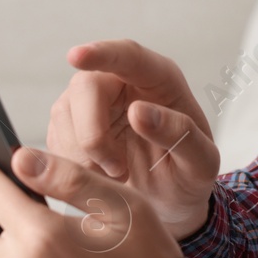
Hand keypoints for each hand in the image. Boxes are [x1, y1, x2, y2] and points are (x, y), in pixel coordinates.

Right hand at [48, 39, 218, 239]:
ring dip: (84, 155)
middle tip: (118, 171)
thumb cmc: (188, 176)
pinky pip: (56, 139)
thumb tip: (137, 112)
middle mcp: (121, 81)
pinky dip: (74, 164)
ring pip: (65, 114)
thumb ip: (180, 134)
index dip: (102, 54)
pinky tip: (100, 174)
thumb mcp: (200, 163)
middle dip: (93, 134)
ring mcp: (91, 101)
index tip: (76, 56)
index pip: (128, 56)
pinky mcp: (70, 125)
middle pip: (86, 86)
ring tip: (118, 175)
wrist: (168, 203)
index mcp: (160, 78)